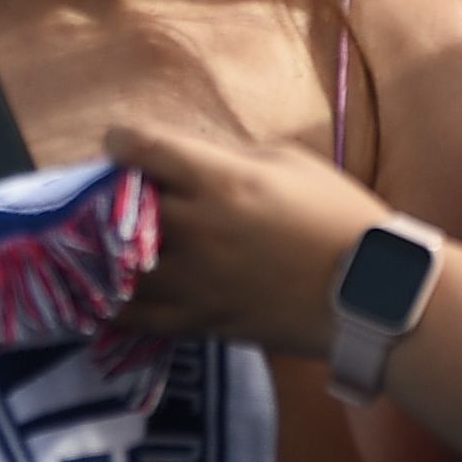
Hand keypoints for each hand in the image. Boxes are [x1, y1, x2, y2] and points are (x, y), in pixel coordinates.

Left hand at [111, 121, 379, 356]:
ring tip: (91, 241)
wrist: (370, 293)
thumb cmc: (337, 216)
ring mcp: (194, 281)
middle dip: (103, 193)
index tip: (119, 142)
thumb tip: (186, 161)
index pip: (140, 148)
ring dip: (96, 250)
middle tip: (102, 191)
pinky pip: (136, 317)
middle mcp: (196, 230)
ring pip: (113, 267)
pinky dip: (111, 304)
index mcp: (220, 181)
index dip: (120, 139)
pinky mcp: (200, 321)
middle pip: (114, 204)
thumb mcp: (287, 162)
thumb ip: (228, 158)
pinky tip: (99, 293)